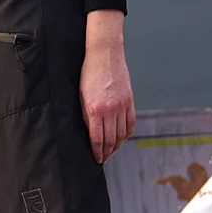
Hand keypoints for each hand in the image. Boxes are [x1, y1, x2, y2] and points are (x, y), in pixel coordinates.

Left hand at [80, 10, 136, 163]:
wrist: (104, 53)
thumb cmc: (89, 72)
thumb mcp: (81, 95)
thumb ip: (85, 115)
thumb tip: (90, 132)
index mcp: (94, 109)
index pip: (97, 139)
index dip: (98, 152)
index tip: (97, 159)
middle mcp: (110, 109)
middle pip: (111, 139)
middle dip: (107, 152)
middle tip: (104, 159)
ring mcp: (122, 105)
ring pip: (122, 134)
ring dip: (117, 145)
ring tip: (112, 151)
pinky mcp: (130, 100)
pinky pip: (131, 123)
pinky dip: (127, 134)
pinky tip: (122, 138)